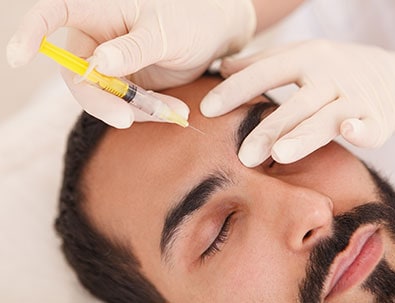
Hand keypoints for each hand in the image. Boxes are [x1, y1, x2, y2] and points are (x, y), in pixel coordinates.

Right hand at [7, 0, 255, 127]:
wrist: (214, 34)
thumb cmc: (191, 20)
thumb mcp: (165, 32)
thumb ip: (133, 48)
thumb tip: (97, 64)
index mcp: (99, 11)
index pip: (52, 14)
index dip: (30, 33)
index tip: (16, 56)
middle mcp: (98, 39)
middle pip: (77, 75)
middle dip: (101, 101)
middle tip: (127, 119)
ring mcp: (112, 65)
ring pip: (104, 97)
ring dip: (134, 110)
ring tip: (173, 111)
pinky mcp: (129, 83)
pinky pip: (127, 105)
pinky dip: (147, 112)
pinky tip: (174, 111)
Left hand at [200, 40, 394, 165]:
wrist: (390, 71)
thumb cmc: (334, 68)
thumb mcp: (299, 57)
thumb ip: (261, 63)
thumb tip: (223, 67)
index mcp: (305, 59)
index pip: (264, 73)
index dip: (235, 90)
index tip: (207, 108)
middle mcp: (328, 76)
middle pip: (294, 103)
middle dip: (268, 129)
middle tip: (243, 155)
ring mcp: (354, 97)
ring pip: (326, 117)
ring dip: (304, 134)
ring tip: (280, 155)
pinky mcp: (377, 117)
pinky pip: (368, 125)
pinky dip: (361, 128)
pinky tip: (349, 131)